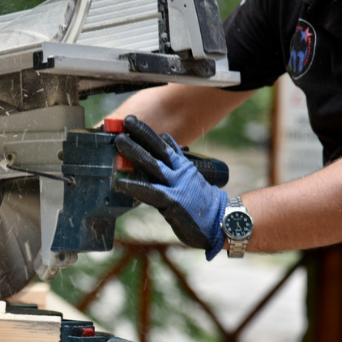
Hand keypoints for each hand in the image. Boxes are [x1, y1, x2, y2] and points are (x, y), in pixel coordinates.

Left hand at [114, 116, 226, 259]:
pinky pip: (151, 192)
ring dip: (135, 151)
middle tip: (126, 120)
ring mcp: (176, 186)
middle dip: (141, 134)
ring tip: (119, 141)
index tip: (132, 121)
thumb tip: (166, 142)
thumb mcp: (191, 178)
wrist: (221, 222)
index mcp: (183, 167)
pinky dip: (136, 186)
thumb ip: (176, 163)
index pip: (164, 145)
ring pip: (153, 164)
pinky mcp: (173, 201)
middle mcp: (179, 172)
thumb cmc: (202, 204)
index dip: (148, 133)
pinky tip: (120, 182)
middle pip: (158, 149)